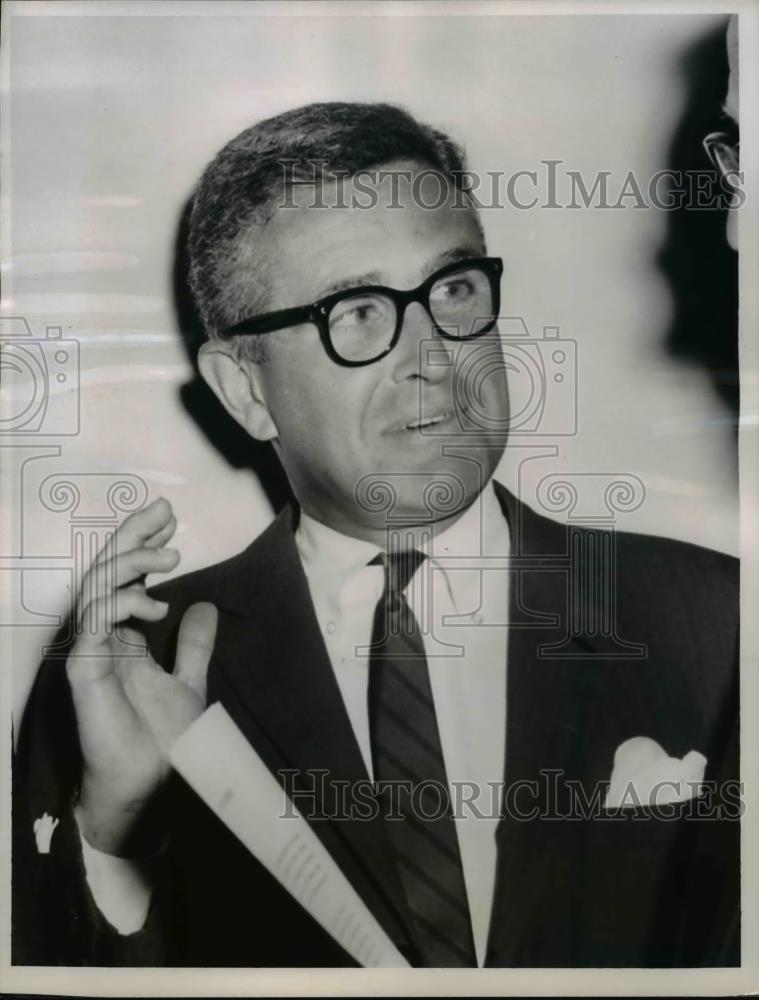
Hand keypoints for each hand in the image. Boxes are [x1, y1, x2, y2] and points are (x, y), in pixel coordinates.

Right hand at [66, 497, 217, 855]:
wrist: (153, 787)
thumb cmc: (163, 740)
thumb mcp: (189, 679)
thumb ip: (193, 644)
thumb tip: (206, 606)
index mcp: (120, 636)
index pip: (124, 578)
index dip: (142, 546)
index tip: (170, 522)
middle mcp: (99, 638)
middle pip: (108, 572)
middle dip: (133, 536)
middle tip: (163, 510)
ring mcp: (88, 651)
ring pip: (97, 587)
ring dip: (133, 562)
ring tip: (170, 554)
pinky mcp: (84, 669)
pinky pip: (95, 620)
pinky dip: (122, 602)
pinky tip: (154, 601)